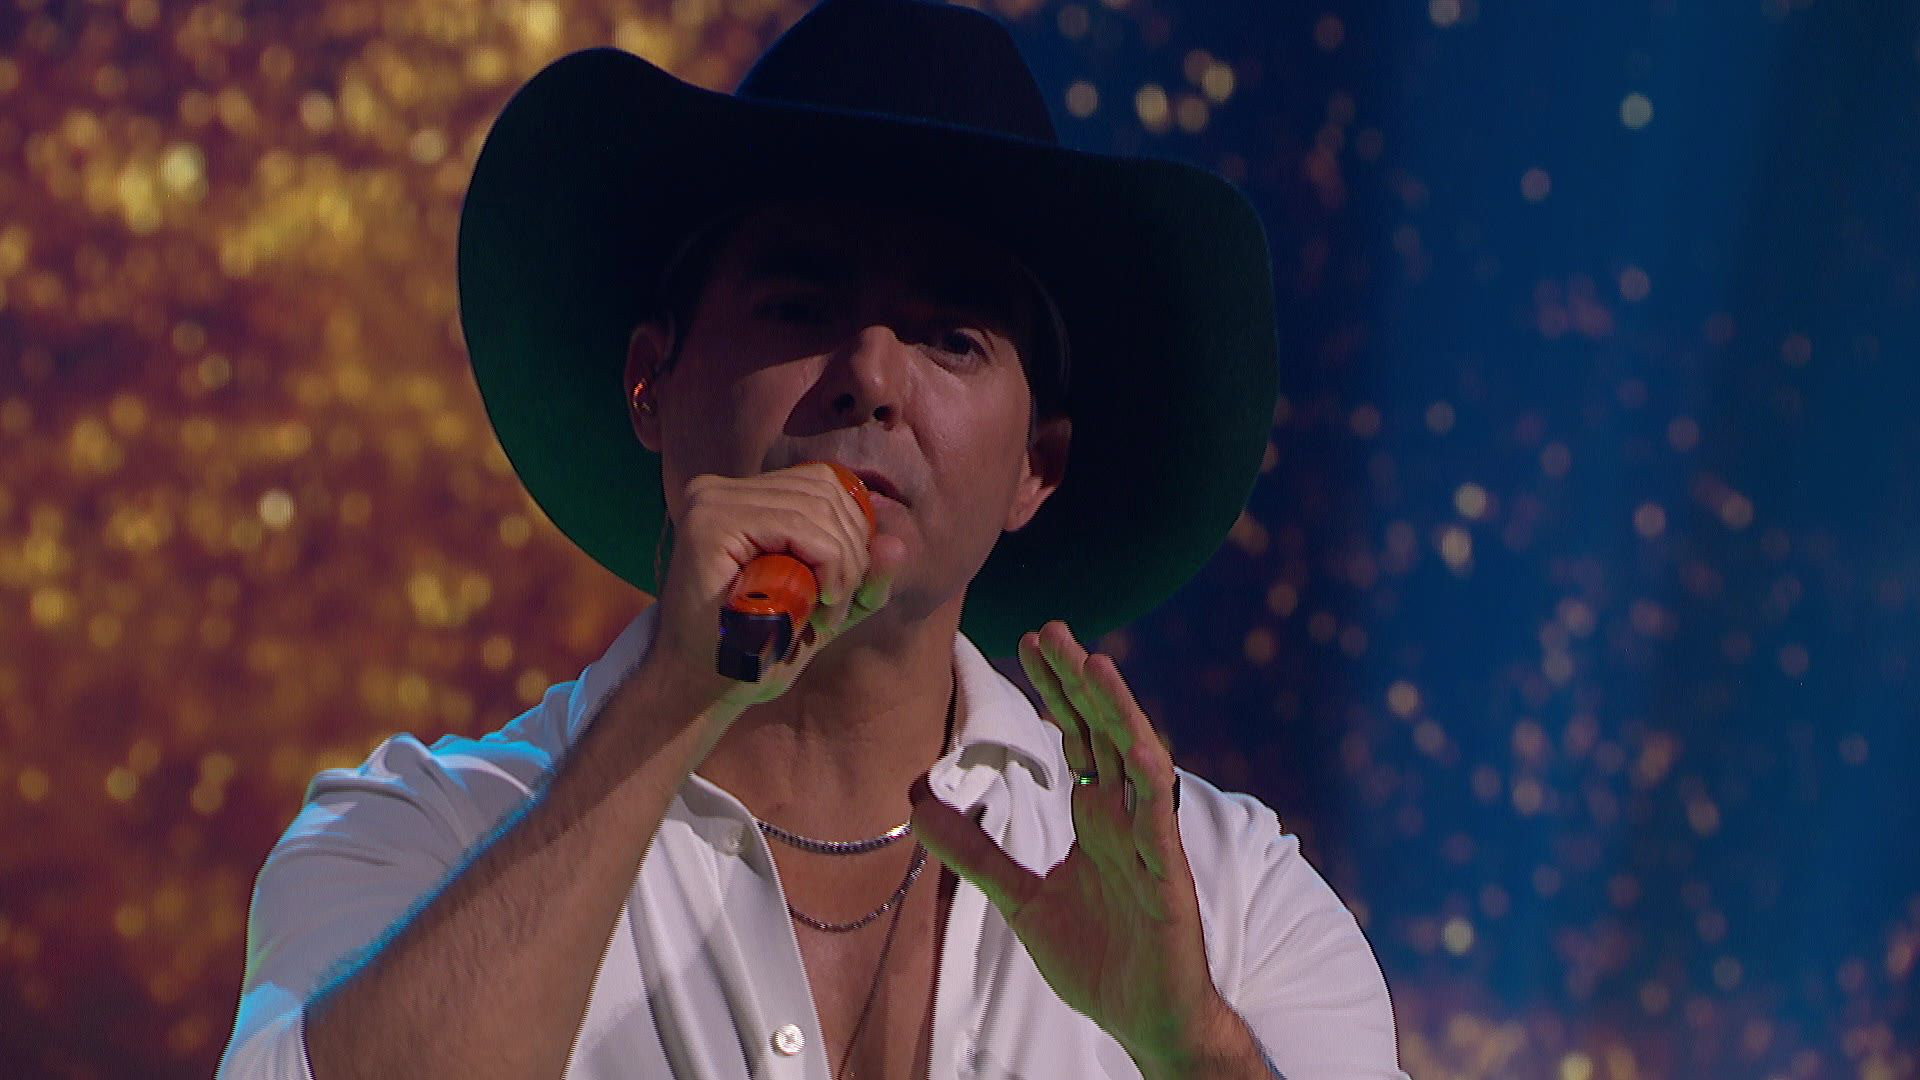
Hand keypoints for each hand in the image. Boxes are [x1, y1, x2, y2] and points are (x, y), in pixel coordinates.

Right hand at [646, 463, 907, 713]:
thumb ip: (861, 576)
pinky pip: (800, 528)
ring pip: (818, 509)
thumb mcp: (823, 607)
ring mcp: (710, 500)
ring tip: (827, 614)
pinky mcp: (710, 522)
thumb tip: (899, 544)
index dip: (854, 529)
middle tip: (839, 608)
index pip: (824, 483)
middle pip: (825, 490)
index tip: (849, 587)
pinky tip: (819, 603)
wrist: (699, 688)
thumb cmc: (756, 649)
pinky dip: (827, 565)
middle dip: (853, 551)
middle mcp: (720, 488)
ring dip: (842, 566)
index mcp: (741, 496)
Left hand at [908, 620, 1225, 1073]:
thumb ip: (979, 851)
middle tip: (1052, 630)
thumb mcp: (1023, 898)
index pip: (1076, 737)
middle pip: (1103, 733)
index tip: (1028, 643)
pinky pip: (1159, 827)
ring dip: (1119, 713)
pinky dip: (1149, 787)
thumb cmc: (1099, 956)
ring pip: (1138, 763)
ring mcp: (1149, 843)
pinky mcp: (1168, 880)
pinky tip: (1136, 750)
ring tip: (1096, 665)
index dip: (1055, 691)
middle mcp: (1126, 816)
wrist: (1144, 1016)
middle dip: (1080, 682)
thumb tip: (921, 807)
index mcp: (1098, 816)